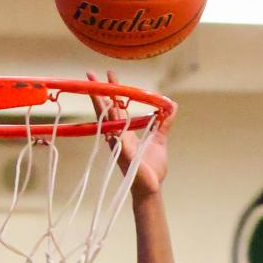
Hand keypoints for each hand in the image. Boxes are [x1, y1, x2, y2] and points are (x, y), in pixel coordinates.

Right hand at [86, 71, 173, 196]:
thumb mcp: (160, 139)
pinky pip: (118, 136)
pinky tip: (108, 109)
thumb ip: (164, 122)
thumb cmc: (152, 168)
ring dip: (100, 103)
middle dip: (98, 92)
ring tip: (93, 87)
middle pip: (105, 109)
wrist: (151, 188)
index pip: (116, 106)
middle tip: (90, 74)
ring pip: (107, 119)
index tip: (110, 74)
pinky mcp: (123, 153)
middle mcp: (118, 135)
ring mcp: (118, 144)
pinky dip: (113, 124)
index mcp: (126, 131)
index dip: (113, 91)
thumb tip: (172, 105)